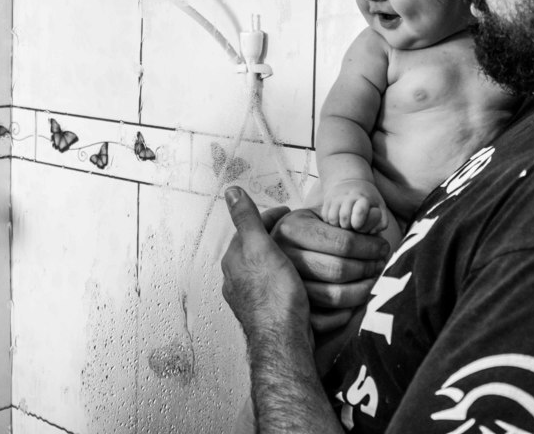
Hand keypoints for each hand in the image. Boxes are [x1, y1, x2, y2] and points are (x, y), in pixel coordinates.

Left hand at [221, 187, 310, 341]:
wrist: (282, 341)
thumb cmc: (272, 296)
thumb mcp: (260, 248)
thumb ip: (246, 219)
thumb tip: (231, 191)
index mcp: (234, 260)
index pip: (250, 228)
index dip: (270, 216)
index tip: (288, 211)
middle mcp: (236, 280)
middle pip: (256, 249)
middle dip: (274, 238)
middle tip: (295, 230)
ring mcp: (249, 298)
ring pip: (264, 269)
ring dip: (280, 258)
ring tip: (301, 252)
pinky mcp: (264, 313)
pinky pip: (273, 287)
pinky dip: (285, 278)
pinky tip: (299, 280)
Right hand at [270, 207, 389, 331]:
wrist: (269, 250)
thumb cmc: (307, 230)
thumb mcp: (322, 214)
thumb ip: (350, 215)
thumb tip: (377, 222)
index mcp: (291, 229)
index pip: (342, 242)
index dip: (370, 247)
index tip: (383, 247)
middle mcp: (283, 257)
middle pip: (339, 270)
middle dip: (368, 268)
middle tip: (380, 264)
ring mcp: (283, 286)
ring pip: (333, 297)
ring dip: (362, 291)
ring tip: (372, 280)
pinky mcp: (288, 308)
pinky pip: (322, 320)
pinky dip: (343, 315)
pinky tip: (353, 301)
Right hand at [321, 179, 385, 232]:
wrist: (349, 182)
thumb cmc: (367, 200)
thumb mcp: (379, 207)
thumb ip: (381, 222)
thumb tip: (372, 232)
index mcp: (362, 197)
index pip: (360, 211)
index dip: (359, 221)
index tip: (358, 224)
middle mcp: (347, 196)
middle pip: (345, 220)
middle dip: (350, 227)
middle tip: (354, 226)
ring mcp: (335, 198)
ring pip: (332, 219)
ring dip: (339, 226)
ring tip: (346, 224)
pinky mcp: (326, 202)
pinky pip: (325, 218)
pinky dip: (331, 223)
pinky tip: (338, 220)